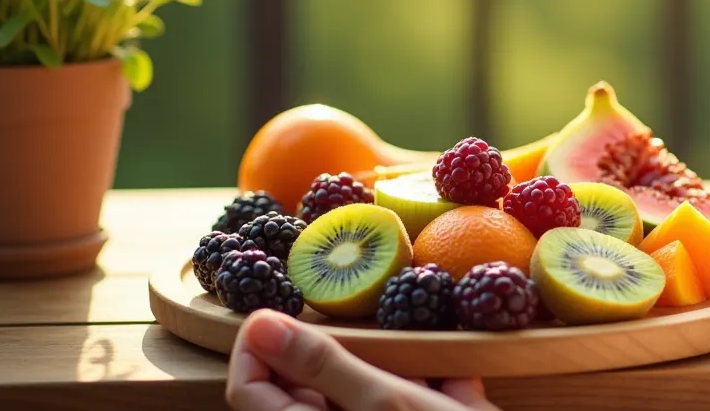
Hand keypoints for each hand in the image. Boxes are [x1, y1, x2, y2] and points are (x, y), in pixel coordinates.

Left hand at [226, 309, 499, 410]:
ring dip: (392, 374)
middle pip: (307, 391)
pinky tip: (461, 392)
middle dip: (343, 358)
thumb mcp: (387, 403)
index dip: (257, 344)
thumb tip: (259, 324)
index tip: (281, 308)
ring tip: (429, 374)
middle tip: (377, 340)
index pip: (248, 389)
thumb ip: (322, 365)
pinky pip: (407, 403)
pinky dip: (431, 393)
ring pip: (362, 394)